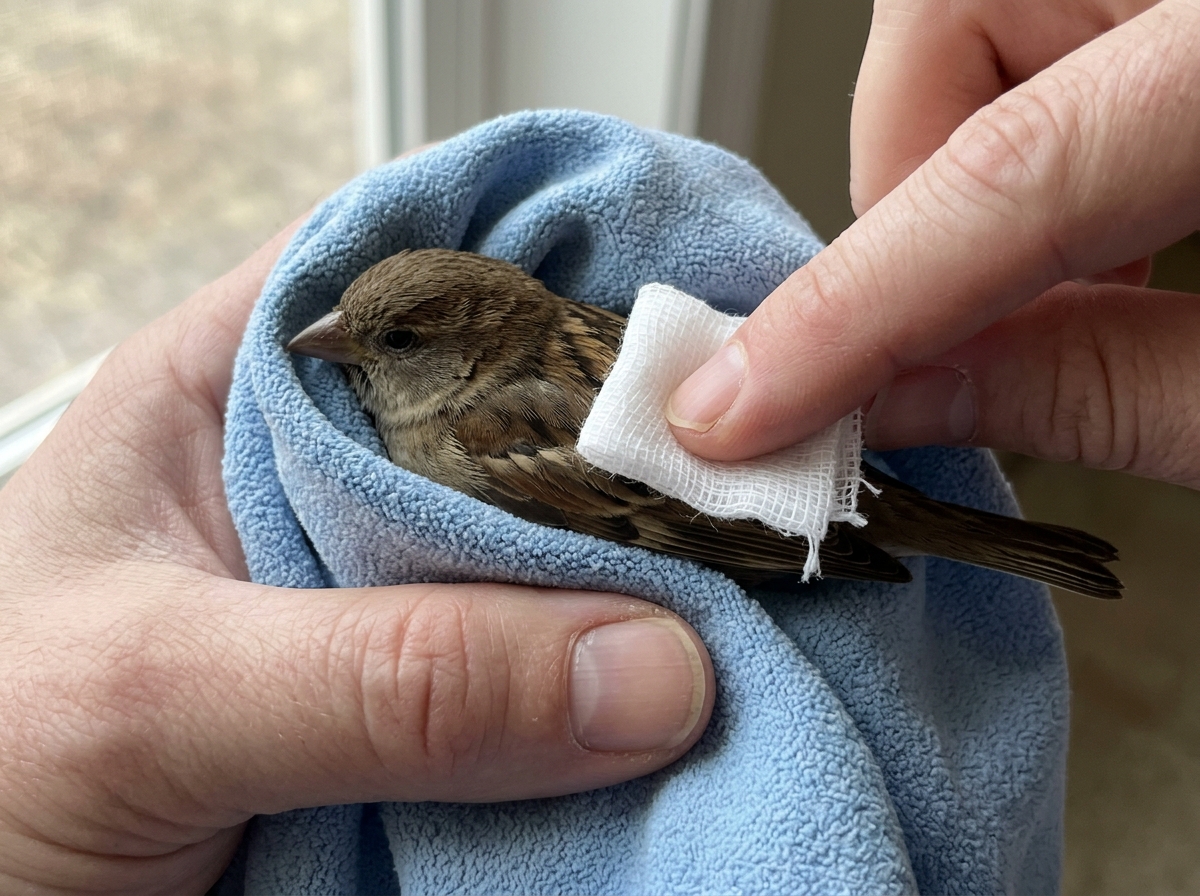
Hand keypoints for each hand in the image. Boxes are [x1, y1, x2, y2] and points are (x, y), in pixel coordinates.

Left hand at [0, 222, 712, 892]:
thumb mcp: (152, 694)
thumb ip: (384, 673)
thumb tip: (648, 668)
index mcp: (235, 389)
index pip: (420, 274)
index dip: (558, 277)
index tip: (694, 326)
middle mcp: (326, 476)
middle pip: (514, 423)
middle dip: (629, 455)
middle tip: (770, 477)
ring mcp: (380, 596)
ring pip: (545, 562)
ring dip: (640, 591)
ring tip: (770, 585)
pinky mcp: (415, 710)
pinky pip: (542, 688)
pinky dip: (615, 702)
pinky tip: (700, 697)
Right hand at [666, 0, 1199, 488]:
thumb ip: (1107, 389)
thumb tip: (907, 404)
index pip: (1012, 168)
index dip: (855, 304)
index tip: (737, 405)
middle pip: (943, 24)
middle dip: (905, 188)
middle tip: (950, 314)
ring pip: (962, 20)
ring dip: (960, 166)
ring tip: (1052, 275)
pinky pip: (1029, 23)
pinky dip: (1017, 131)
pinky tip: (1099, 217)